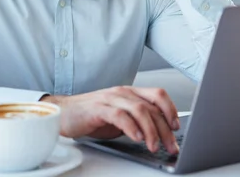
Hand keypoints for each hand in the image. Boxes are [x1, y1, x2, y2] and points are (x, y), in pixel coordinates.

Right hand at [41, 86, 180, 153]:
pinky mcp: (98, 109)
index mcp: (130, 92)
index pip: (158, 95)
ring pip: (139, 110)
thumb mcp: (120, 118)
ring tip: (154, 146)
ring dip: (151, 130)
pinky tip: (137, 139)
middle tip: (171, 146)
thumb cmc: (91, 116)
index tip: (176, 127)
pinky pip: (119, 116)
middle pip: (151, 106)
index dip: (171, 109)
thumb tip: (159, 136)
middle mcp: (122, 92)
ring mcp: (110, 99)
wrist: (63, 113)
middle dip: (165, 129)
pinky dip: (131, 128)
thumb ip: (137, 121)